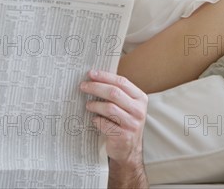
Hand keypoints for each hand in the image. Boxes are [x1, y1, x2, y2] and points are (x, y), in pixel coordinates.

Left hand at [80, 70, 148, 187]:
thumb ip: (116, 93)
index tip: (91, 74)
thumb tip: (94, 78)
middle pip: (114, 93)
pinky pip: (105, 124)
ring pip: (109, 108)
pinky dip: (97, 120)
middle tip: (83, 86)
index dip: (105, 76)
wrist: (128, 149)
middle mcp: (139, 110)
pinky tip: (94, 120)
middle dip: (96, 87)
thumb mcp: (126, 106)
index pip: (122, 82)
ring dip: (95, 105)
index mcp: (140, 98)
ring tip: (88, 105)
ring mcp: (133, 124)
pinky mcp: (124, 136)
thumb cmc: (124, 122)